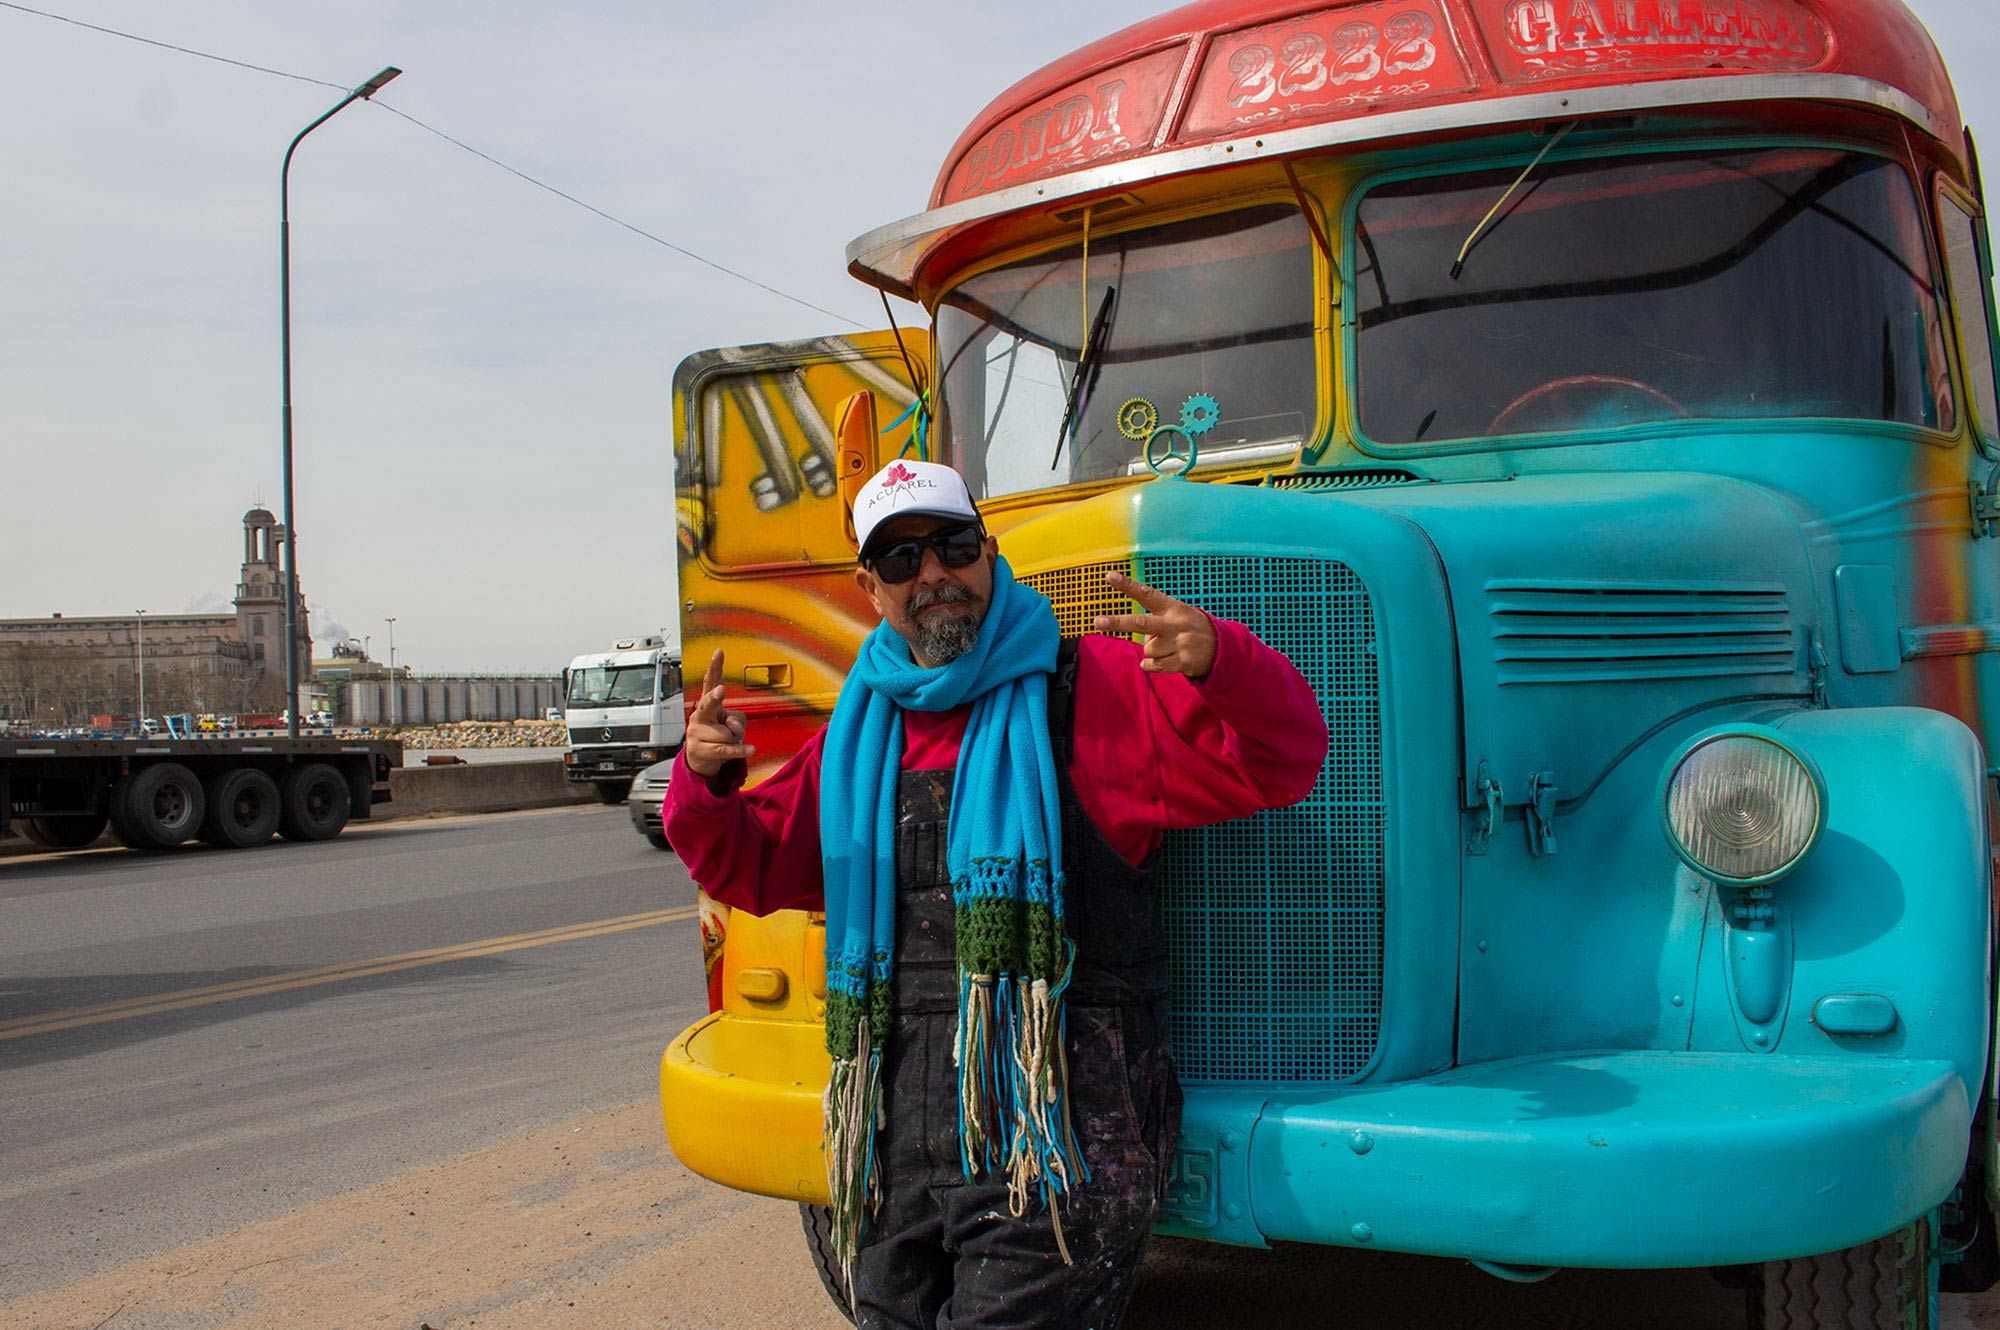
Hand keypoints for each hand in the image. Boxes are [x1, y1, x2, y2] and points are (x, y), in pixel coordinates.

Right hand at [684, 649, 753, 777]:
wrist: (701, 757)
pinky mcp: (700, 749)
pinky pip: (726, 749)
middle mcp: (699, 715)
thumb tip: (733, 728)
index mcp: (707, 703)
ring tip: (728, 741)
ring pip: (726, 734)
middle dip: (715, 697)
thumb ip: (737, 720)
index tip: (718, 653)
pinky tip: (750, 749)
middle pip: (708, 703)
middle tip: (722, 690)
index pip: (710, 682)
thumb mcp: (732, 722)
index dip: (715, 667)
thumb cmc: (717, 734)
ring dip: (734, 740)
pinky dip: (740, 750)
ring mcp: (696, 732)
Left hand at [1093, 571, 1217, 679]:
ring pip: (1148, 649)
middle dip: (1118, 623)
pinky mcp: (1183, 661)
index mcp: (1172, 607)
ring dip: (1152, 650)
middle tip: (1097, 621)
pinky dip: (1151, 664)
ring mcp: (1180, 643)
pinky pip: (1154, 665)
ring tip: (1168, 647)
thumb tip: (1142, 637)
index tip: (1110, 576)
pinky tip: (1163, 659)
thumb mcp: (1177, 614)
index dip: (1128, 585)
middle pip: (1142, 623)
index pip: (1147, 594)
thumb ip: (1156, 620)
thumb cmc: (1188, 627)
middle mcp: (1175, 623)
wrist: (1220, 648)